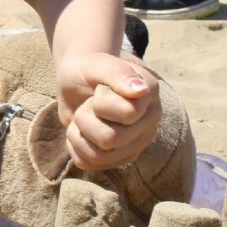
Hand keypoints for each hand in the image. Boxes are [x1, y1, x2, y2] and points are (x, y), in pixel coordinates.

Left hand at [57, 53, 161, 170]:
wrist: (77, 80)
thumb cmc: (87, 69)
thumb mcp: (96, 64)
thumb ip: (117, 72)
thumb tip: (140, 89)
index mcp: (149, 94)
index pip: (127, 114)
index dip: (100, 105)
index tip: (97, 92)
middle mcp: (150, 121)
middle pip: (110, 139)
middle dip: (85, 119)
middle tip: (86, 105)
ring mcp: (138, 143)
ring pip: (98, 156)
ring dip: (78, 134)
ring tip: (82, 117)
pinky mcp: (122, 158)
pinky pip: (90, 163)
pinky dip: (76, 146)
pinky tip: (81, 131)